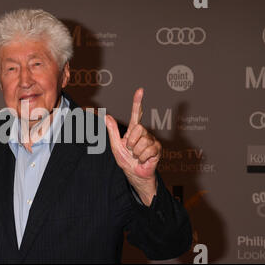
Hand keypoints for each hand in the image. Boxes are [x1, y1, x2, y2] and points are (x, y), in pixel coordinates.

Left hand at [105, 88, 161, 204]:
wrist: (135, 174)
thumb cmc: (126, 160)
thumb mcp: (115, 146)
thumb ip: (112, 131)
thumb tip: (106, 116)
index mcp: (134, 131)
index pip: (137, 114)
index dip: (137, 102)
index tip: (140, 90)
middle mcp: (144, 133)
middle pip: (139, 128)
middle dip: (131, 141)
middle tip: (131, 150)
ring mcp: (152, 140)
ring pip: (142, 141)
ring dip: (136, 151)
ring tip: (137, 156)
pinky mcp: (157, 149)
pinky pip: (148, 150)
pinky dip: (142, 157)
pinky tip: (143, 160)